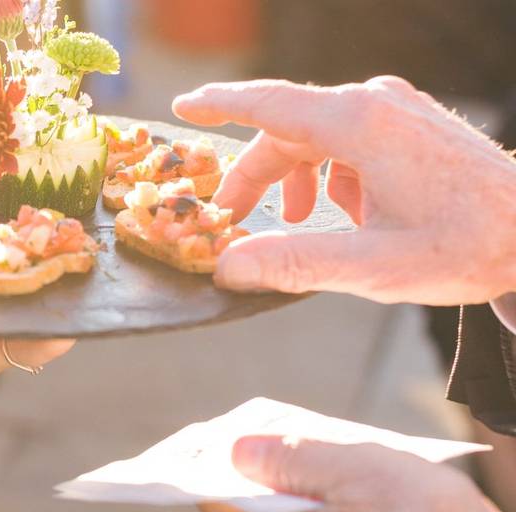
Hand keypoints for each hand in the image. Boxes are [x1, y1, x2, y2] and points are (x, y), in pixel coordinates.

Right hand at [172, 76, 515, 304]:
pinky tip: (348, 213)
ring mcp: (397, 109)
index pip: (269, 104)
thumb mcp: (372, 266)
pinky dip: (332, 174)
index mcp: (359, 124)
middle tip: (233, 219)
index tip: (182, 108)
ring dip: (295, 176)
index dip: (218, 105)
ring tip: (300, 222)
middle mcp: (375, 103)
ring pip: (317, 134)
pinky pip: (350, 139)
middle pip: (288, 128)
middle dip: (255, 174)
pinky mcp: (411, 124)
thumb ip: (293, 263)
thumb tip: (228, 268)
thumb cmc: (468, 246)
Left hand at [200, 435, 507, 511]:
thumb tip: (236, 450)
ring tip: (316, 443)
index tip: (216, 436)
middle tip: (273, 429)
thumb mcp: (345, 470)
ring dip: (296, 481)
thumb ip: (286, 457)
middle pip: (254, 511)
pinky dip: (325, 502)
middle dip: (258, 467)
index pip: (216, 506)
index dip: (211, 468)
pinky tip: (348, 476)